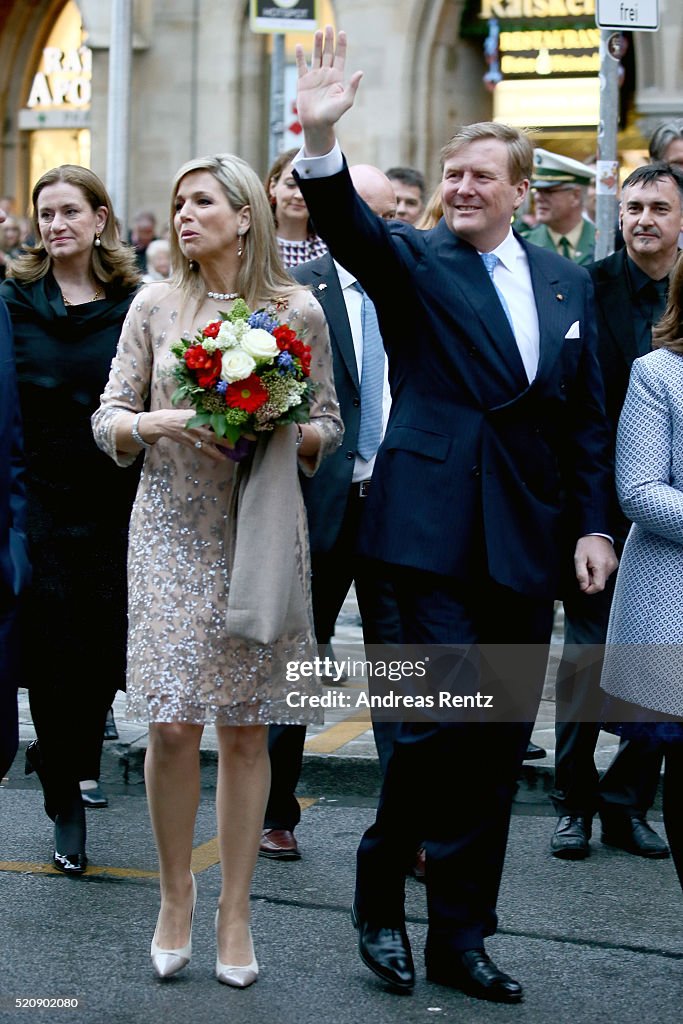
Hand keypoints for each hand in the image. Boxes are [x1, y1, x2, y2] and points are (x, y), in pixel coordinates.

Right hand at [139, 409, 227, 462]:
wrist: (162, 422)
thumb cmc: (179, 416)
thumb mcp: (191, 412)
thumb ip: (204, 415)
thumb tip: (219, 417)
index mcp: (197, 416)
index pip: (214, 420)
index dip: (225, 424)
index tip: (234, 428)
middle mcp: (194, 426)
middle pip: (211, 434)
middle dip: (223, 440)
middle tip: (234, 445)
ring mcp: (190, 436)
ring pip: (205, 446)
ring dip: (215, 452)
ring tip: (224, 457)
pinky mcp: (187, 443)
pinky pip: (199, 450)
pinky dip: (207, 454)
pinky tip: (216, 458)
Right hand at [295, 26, 362, 154]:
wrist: (316, 125)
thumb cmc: (332, 116)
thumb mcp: (345, 102)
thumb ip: (352, 87)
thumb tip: (360, 72)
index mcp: (337, 78)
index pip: (340, 57)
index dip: (341, 45)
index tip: (342, 33)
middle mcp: (326, 75)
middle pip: (328, 53)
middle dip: (329, 40)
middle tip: (328, 27)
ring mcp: (314, 77)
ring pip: (316, 56)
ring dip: (317, 44)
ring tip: (318, 32)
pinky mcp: (303, 82)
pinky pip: (301, 66)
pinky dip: (300, 56)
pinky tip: (300, 46)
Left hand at [574, 535, 617, 594]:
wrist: (596, 532)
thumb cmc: (587, 544)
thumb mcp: (579, 559)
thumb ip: (581, 574)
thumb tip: (583, 587)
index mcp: (602, 566)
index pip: (598, 587)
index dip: (589, 589)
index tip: (582, 585)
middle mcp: (610, 567)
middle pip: (600, 583)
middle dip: (590, 580)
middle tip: (584, 569)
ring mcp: (614, 565)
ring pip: (603, 579)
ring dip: (594, 576)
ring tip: (589, 564)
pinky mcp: (614, 564)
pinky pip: (605, 573)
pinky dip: (599, 571)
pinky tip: (595, 563)